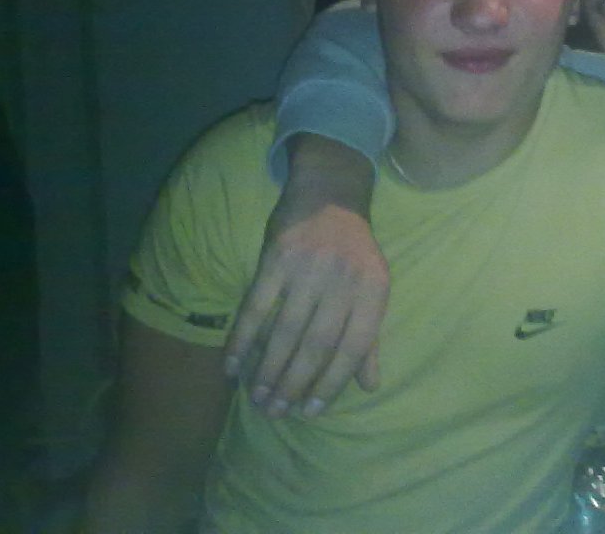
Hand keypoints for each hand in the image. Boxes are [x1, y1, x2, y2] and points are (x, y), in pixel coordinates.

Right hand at [224, 137, 386, 416]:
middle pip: (316, 344)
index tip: (309, 411)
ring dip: (268, 370)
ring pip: (285, 331)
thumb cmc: (355, 250)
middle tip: (275, 413)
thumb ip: (370, 337)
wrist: (331, 192)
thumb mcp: (373, 288)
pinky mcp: (276, 257)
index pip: (352, 348)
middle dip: (293, 384)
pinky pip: (256, 307)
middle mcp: (342, 281)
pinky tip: (231, 366)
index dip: (331, 383)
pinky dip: (242, 340)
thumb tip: (369, 386)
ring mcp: (308, 268)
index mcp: (373, 291)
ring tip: (257, 399)